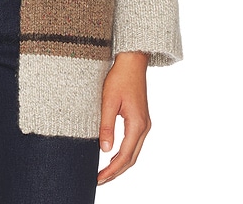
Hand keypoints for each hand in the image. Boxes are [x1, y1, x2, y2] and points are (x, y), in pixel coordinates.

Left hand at [97, 51, 150, 184]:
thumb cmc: (120, 78)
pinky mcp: (141, 119)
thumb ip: (107, 126)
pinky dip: (124, 153)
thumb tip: (104, 150)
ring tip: (104, 172)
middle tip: (99, 180)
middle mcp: (144, 127)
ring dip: (120, 164)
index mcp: (137, 124)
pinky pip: (134, 143)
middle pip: (132, 158)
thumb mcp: (108, 101)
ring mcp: (144, 123)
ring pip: (134, 152)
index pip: (124, 156)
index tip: (98, 178)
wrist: (132, 62)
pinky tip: (113, 155)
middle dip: (116, 172)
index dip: (112, 170)